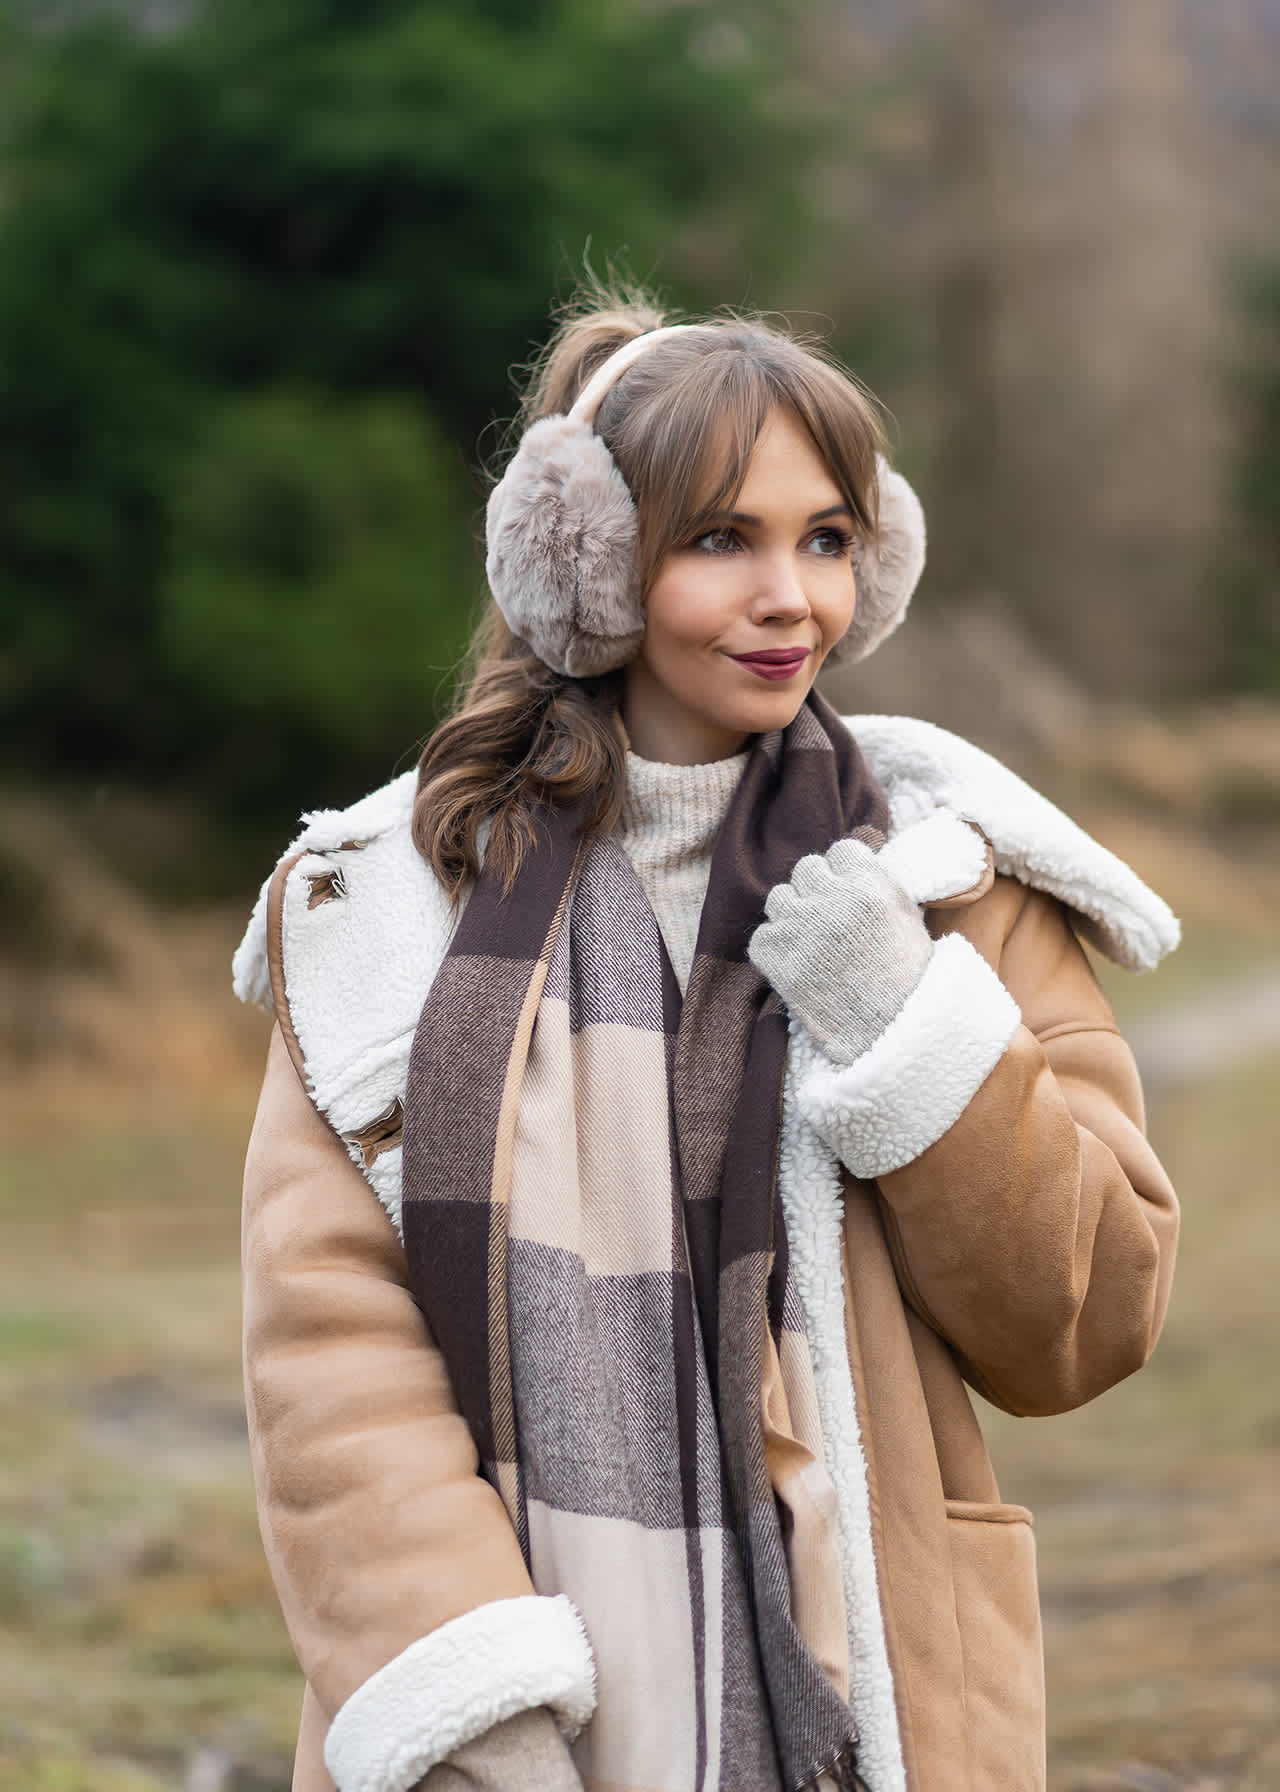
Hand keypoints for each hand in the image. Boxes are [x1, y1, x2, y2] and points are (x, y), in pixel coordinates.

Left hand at [749, 811, 982, 1063]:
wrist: (891, 1036)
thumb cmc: (907, 979)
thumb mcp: (908, 920)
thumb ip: (877, 885)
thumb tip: (849, 863)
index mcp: (869, 885)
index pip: (840, 850)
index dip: (844, 871)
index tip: (848, 891)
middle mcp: (832, 900)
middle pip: (806, 869)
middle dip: (816, 890)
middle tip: (830, 920)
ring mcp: (800, 929)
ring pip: (778, 898)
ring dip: (792, 915)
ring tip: (813, 943)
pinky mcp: (776, 959)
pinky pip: (762, 936)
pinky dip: (775, 950)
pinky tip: (798, 965)